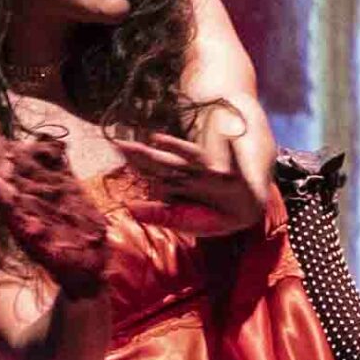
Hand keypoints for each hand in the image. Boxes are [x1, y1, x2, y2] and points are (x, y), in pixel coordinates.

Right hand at [0, 115, 109, 293]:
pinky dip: (4, 197)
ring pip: (2, 190)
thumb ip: (56, 174)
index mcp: (30, 193)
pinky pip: (13, 214)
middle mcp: (22, 205)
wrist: (87, 273)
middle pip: (0, 170)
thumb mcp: (68, 196)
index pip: (10, 161)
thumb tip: (45, 148)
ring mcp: (23, 220)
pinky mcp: (29, 236)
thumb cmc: (78, 235)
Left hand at [115, 124, 259, 235]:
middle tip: (121, 142)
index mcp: (177, 183)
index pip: (153, 169)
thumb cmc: (210, 215)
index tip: (117, 146)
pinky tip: (222, 140)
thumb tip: (129, 207)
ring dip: (175, 148)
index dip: (136, 159)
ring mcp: (208, 173)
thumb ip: (158, 214)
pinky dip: (225, 152)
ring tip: (157, 139)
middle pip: (164, 162)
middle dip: (144, 154)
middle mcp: (190, 174)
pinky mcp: (228, 176)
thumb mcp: (181, 219)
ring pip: (188, 158)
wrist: (242, 212)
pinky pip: (227, 164)